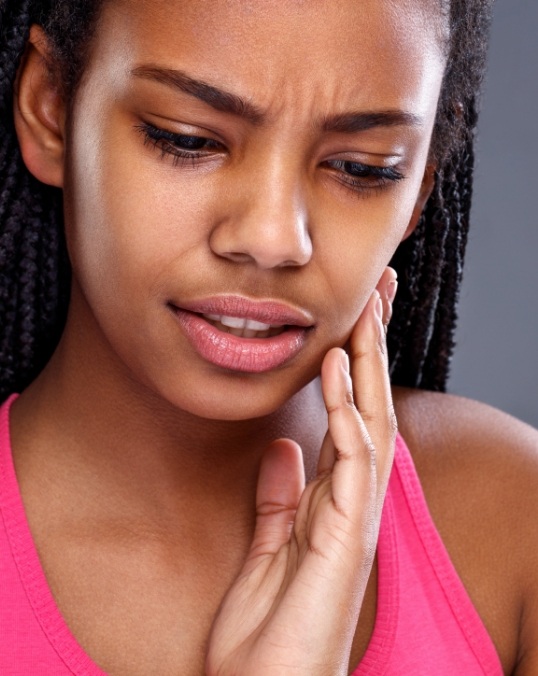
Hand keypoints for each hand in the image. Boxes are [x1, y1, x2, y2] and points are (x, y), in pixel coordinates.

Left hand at [206, 272, 397, 675]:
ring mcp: (355, 516)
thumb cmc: (269, 631)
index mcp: (334, 500)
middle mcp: (353, 501)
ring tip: (366, 309)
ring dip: (370, 364)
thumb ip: (279, 497)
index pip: (352, 417)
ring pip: (373, 422)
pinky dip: (349, 409)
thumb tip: (282, 449)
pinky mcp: (347, 533)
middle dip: (375, 348)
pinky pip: (354, 458)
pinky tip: (339, 367)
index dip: (355, 366)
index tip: (352, 318)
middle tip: (378, 290)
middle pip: (371, 407)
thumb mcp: (267, 547)